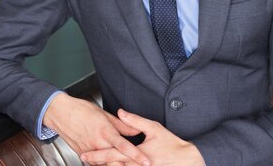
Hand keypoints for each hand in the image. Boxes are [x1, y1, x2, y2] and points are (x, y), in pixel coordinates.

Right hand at [43, 93, 150, 165]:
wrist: (61, 114)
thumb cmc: (81, 110)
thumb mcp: (105, 114)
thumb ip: (122, 125)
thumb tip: (136, 130)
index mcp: (105, 132)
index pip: (125, 147)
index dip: (137, 155)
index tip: (147, 161)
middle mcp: (98, 144)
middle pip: (116, 162)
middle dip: (128, 165)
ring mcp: (90, 152)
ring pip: (106, 165)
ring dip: (116, 165)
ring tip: (124, 164)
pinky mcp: (83, 155)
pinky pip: (97, 165)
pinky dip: (104, 165)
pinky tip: (111, 163)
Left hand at [81, 109, 204, 165]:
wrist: (187, 160)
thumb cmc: (171, 144)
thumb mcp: (153, 128)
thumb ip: (135, 121)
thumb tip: (121, 112)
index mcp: (136, 153)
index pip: (112, 154)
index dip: (96, 154)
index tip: (85, 154)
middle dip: (97, 164)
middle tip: (85, 159)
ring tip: (94, 165)